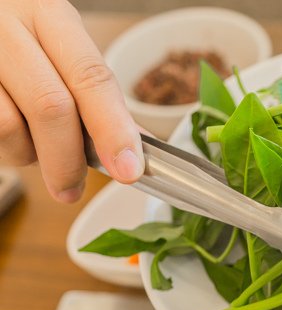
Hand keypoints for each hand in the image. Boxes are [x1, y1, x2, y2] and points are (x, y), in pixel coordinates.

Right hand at [0, 0, 142, 201]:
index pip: (91, 77)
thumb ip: (95, 97)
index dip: (113, 129)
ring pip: (9, 125)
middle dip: (68, 160)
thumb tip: (136, 148)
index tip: (129, 169)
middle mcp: (8, 26)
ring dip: (29, 155)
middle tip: (72, 188)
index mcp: (49, 15)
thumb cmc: (20, 42)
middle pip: (51, 106)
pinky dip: (8, 149)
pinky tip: (14, 138)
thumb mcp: (60, 51)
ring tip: (34, 150)